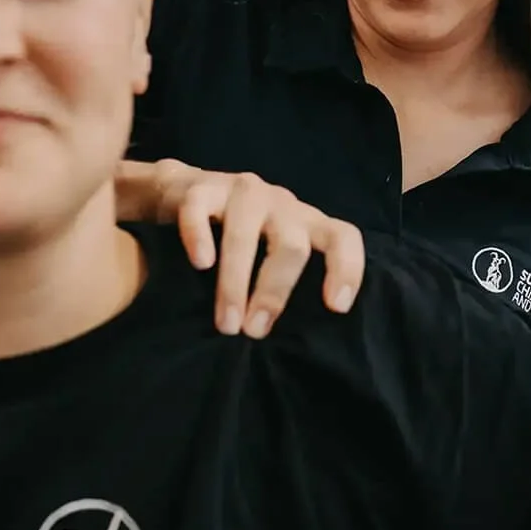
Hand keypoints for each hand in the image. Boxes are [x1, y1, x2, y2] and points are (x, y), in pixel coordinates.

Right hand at [151, 159, 364, 336]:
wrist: (183, 191)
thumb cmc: (237, 236)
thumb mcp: (271, 253)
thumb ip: (284, 281)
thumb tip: (283, 341)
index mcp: (307, 223)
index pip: (343, 236)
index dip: (347, 268)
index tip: (337, 307)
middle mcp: (282, 205)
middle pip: (291, 246)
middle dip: (275, 292)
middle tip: (255, 331)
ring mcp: (243, 193)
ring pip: (244, 235)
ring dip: (235, 283)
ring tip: (227, 322)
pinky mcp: (203, 188)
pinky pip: (200, 210)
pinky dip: (199, 237)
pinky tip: (200, 264)